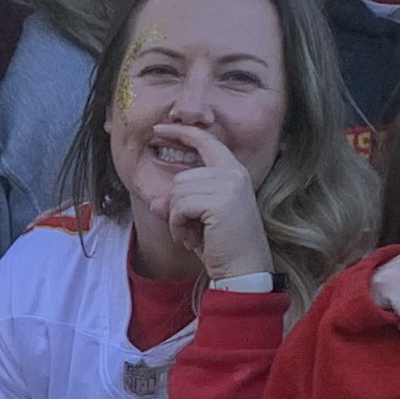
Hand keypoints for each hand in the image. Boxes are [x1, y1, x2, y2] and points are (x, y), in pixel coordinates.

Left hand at [157, 137, 273, 281]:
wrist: (244, 271)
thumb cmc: (223, 247)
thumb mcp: (197, 221)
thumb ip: (178, 206)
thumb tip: (155, 202)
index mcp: (234, 172)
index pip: (206, 141)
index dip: (182, 133)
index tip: (159, 127)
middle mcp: (233, 174)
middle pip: (181, 178)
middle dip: (176, 207)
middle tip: (190, 231)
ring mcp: (228, 185)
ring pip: (177, 192)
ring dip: (176, 219)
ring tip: (193, 236)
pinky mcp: (220, 200)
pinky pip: (178, 206)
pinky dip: (178, 225)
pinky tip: (191, 239)